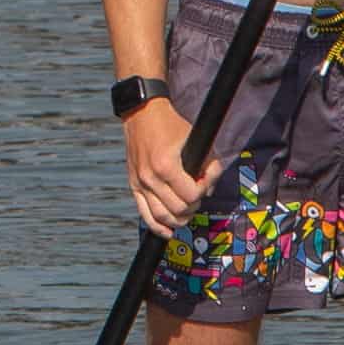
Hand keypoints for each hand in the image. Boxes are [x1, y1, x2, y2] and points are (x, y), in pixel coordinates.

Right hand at [124, 99, 233, 239]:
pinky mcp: (134, 185)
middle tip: (198, 193)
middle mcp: (151, 178)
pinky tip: (169, 231)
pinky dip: (158, 227)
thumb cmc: (169, 123)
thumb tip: (209, 187)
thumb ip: (207, 163)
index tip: (207, 179)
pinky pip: (145, 215)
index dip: (205, 190)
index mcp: (166, 166)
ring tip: (188, 209)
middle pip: (179, 209)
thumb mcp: (194, 138)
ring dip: (180, 218)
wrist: (141, 113)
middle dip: (194, 204)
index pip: (192, 195)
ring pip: (163, 217)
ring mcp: (140, 183)